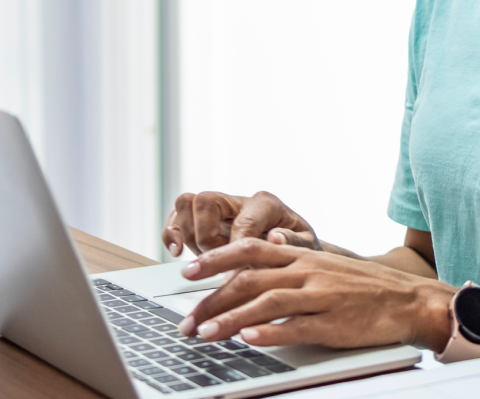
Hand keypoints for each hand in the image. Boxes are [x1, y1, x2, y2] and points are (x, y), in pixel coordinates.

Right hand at [161, 190, 315, 256]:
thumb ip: (294, 243)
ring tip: (201, 261)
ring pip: (187, 203)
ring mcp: (219, 209)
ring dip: (189, 235)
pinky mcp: (203, 220)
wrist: (294, 252)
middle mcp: (238, 201)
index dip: (235, 251)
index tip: (234, 278)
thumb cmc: (300, 250)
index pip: (242, 222)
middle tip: (219, 265)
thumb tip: (276, 238)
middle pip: (206, 201)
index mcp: (266, 204)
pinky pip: (177, 216)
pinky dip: (172, 233)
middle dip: (207, 238)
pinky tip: (178, 253)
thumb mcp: (307, 248)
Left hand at [177, 239, 452, 349]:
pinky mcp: (334, 323)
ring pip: (266, 303)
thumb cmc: (363, 285)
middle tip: (187, 320)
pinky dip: (270, 332)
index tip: (187, 271)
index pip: (248, 250)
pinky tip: (249, 339)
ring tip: (206, 333)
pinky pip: (297, 326)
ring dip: (231, 318)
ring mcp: (320, 296)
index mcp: (301, 255)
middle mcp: (306, 271)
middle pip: (249, 279)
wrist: (408, 299)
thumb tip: (268, 242)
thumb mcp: (326, 260)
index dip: (215, 258)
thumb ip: (295, 253)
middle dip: (212, 299)